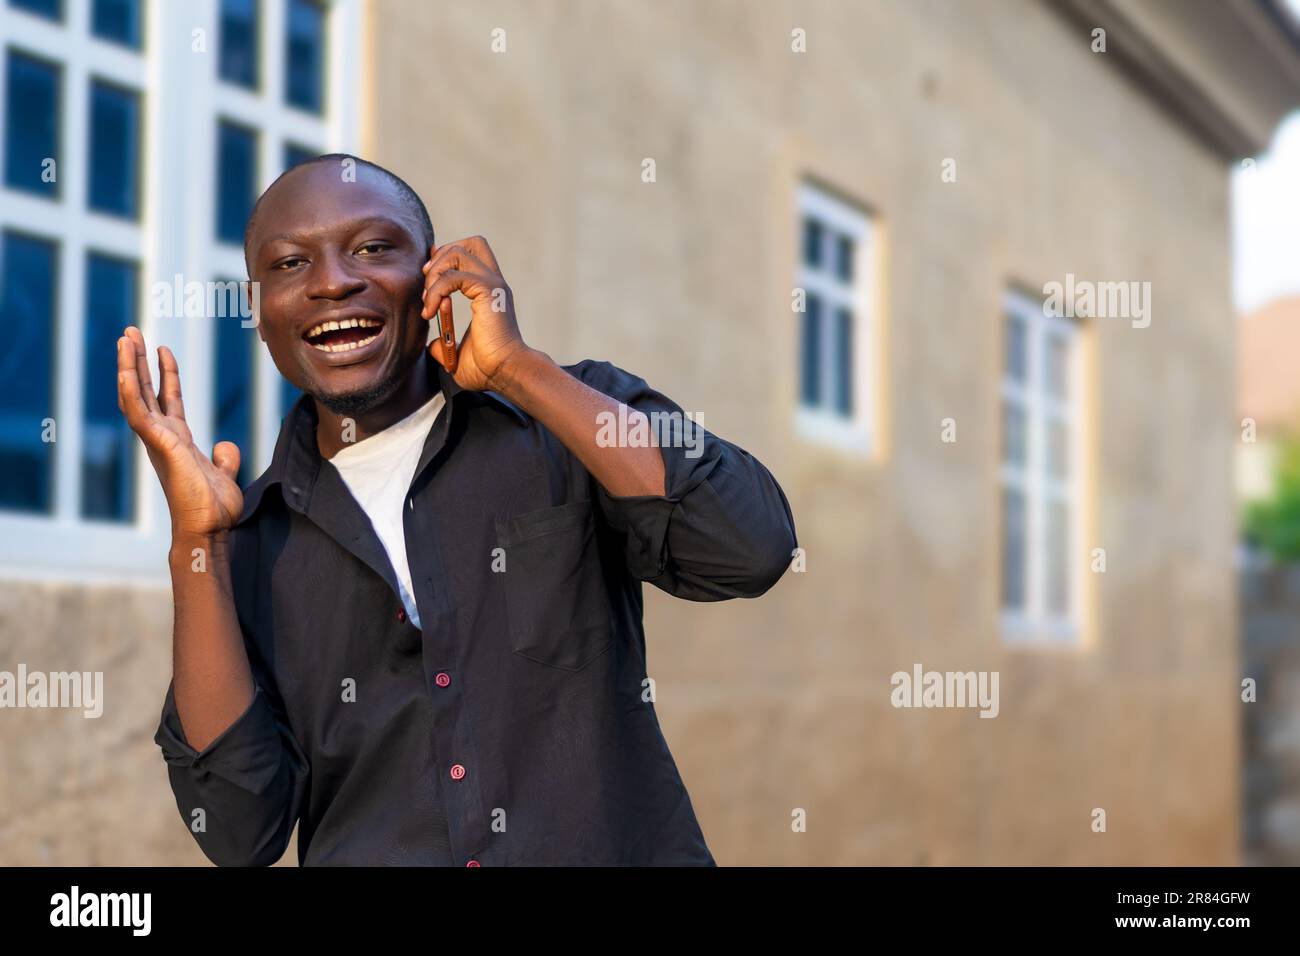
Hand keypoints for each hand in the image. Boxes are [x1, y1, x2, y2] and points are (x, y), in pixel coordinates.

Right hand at [116, 326, 243, 537]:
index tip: (164, 349)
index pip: (168, 399)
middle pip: (146, 391)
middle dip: (139, 361)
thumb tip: (225, 445)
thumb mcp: (224, 474)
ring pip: (137, 395)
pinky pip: (139, 414)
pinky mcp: (159, 445)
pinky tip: (126, 370)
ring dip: (130, 366)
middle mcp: (163, 437)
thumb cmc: (213, 508)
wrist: (209, 528)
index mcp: (177, 440)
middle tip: (131, 332)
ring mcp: (158, 440)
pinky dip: (131, 391)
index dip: (165, 374)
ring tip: (126, 338)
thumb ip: (224, 458)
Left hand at [420, 235, 529, 391]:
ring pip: (458, 252)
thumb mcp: (457, 354)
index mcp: (490, 292)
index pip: (471, 254)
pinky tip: (430, 312)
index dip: (446, 259)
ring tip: (428, 300)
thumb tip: (433, 345)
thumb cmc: (488, 368)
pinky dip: (435, 291)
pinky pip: (453, 277)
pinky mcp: (488, 291)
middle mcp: (494, 283)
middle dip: (442, 256)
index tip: (429, 281)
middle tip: (428, 283)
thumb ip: (444, 345)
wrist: (506, 373)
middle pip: (470, 243)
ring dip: (435, 272)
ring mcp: (493, 284)